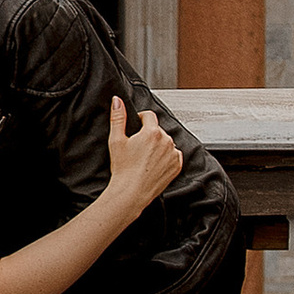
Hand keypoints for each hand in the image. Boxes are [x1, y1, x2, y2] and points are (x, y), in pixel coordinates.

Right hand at [102, 95, 183, 221]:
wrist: (131, 192)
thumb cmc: (123, 169)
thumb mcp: (116, 140)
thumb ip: (118, 117)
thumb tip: (118, 101)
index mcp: (152, 132)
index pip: (149, 115)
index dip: (140, 120)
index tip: (136, 128)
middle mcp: (166, 141)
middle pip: (158, 129)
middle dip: (149, 135)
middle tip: (137, 147)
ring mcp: (173, 154)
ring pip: (166, 142)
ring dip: (158, 145)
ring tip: (145, 158)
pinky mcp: (177, 166)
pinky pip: (173, 154)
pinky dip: (166, 157)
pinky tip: (153, 164)